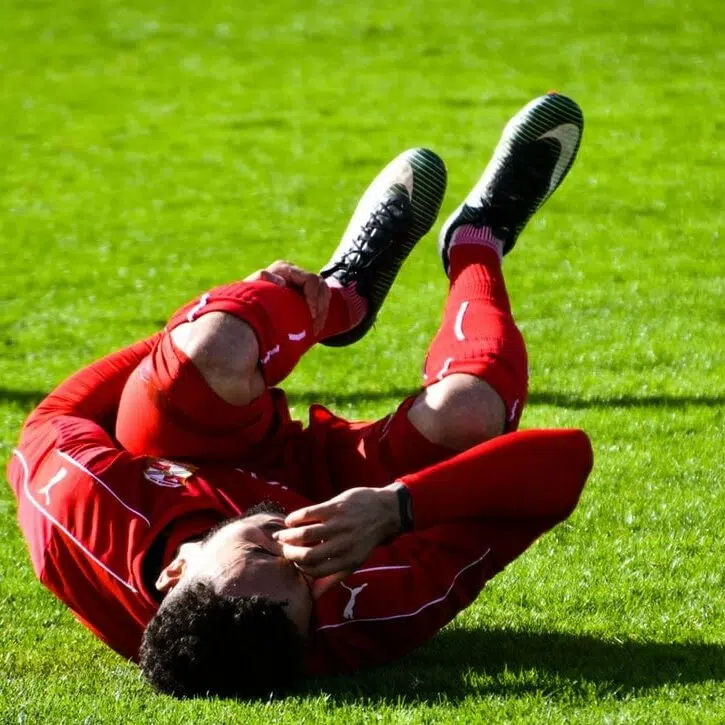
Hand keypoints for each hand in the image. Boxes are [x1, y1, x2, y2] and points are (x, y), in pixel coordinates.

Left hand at [245, 260, 329, 334]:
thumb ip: (262, 279)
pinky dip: (321, 313)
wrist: (246, 307)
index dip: (314, 297)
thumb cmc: (248, 298)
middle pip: (321, 285)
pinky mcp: (304, 292)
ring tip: (316, 329)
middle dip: (321, 307)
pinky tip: (315, 326)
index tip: (312, 315)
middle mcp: (295, 272)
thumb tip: (281, 283)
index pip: (310, 280)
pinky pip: (321, 300)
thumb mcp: (252, 288)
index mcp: (284, 269)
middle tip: (315, 326)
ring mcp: (300, 282)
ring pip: (324, 293)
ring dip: (323, 311)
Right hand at [273, 485, 402, 581]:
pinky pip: (309, 513)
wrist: (386, 511)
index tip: (294, 561)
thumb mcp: (355, 561)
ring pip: (305, 534)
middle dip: (289, 554)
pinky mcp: (336, 506)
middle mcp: (343, 544)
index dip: (300, 568)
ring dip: (288, 536)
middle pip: (307, 555)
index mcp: (348, 561)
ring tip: (281, 536)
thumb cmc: (366, 538)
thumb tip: (313, 597)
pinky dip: (295, 518)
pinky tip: (289, 521)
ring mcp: (339, 524)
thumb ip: (334, 578)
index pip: (315, 571)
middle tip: (281, 549)